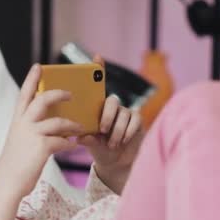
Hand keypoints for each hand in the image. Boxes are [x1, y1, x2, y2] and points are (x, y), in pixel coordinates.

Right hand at [0, 64, 83, 196]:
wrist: (7, 183)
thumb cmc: (15, 166)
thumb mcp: (19, 143)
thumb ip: (32, 132)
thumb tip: (54, 127)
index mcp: (17, 122)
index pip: (24, 95)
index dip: (31, 79)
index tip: (38, 66)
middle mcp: (23, 124)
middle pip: (43, 99)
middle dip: (59, 93)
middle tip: (71, 93)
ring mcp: (32, 134)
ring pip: (58, 121)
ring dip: (72, 124)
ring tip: (81, 127)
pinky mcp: (42, 146)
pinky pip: (63, 141)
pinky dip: (70, 143)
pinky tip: (73, 146)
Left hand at [78, 55, 143, 192]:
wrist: (117, 163)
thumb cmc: (100, 150)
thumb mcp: (91, 144)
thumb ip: (87, 139)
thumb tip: (81, 137)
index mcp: (97, 108)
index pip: (98, 86)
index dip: (99, 69)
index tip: (97, 56)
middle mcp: (112, 107)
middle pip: (112, 101)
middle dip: (107, 116)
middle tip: (102, 130)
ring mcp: (126, 112)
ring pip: (123, 114)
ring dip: (116, 131)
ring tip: (112, 144)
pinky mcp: (138, 120)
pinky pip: (134, 121)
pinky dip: (127, 132)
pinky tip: (122, 141)